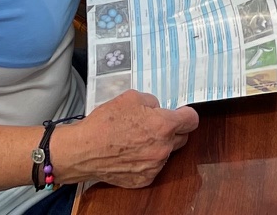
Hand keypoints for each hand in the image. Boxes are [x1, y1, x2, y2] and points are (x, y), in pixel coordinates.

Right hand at [54, 91, 198, 188]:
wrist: (83, 150)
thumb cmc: (105, 123)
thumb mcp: (131, 97)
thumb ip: (152, 102)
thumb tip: (159, 109)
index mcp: (163, 126)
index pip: (192, 120)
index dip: (186, 114)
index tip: (181, 114)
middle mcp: (163, 149)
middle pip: (182, 137)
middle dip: (172, 130)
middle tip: (154, 125)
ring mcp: (154, 167)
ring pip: (167, 153)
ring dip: (159, 146)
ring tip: (137, 139)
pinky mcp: (144, 179)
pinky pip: (153, 167)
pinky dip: (146, 160)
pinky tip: (131, 153)